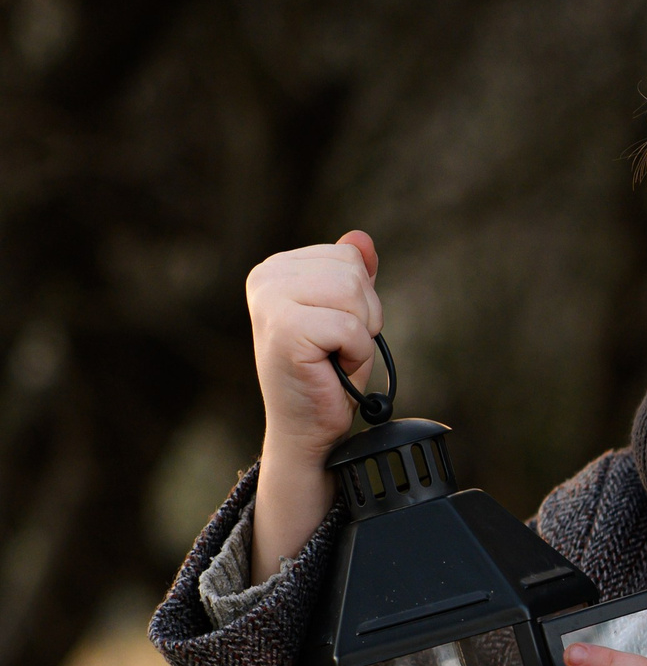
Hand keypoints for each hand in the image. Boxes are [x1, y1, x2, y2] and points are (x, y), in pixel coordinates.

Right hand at [244, 230, 381, 581]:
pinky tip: (331, 369)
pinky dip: (355, 354)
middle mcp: (265, 278)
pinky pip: (351, 328)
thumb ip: (354, 274)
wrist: (307, 427)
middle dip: (363, 315)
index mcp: (276, 268)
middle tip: (336, 348)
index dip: (359, 298)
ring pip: (354, 295)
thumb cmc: (327, 372)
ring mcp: (270, 302)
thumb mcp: (347, 314)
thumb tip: (362, 238)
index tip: (334, 329)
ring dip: (359, 335)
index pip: (348, 256)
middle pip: (353, 272)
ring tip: (333, 356)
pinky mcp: (285, 330)